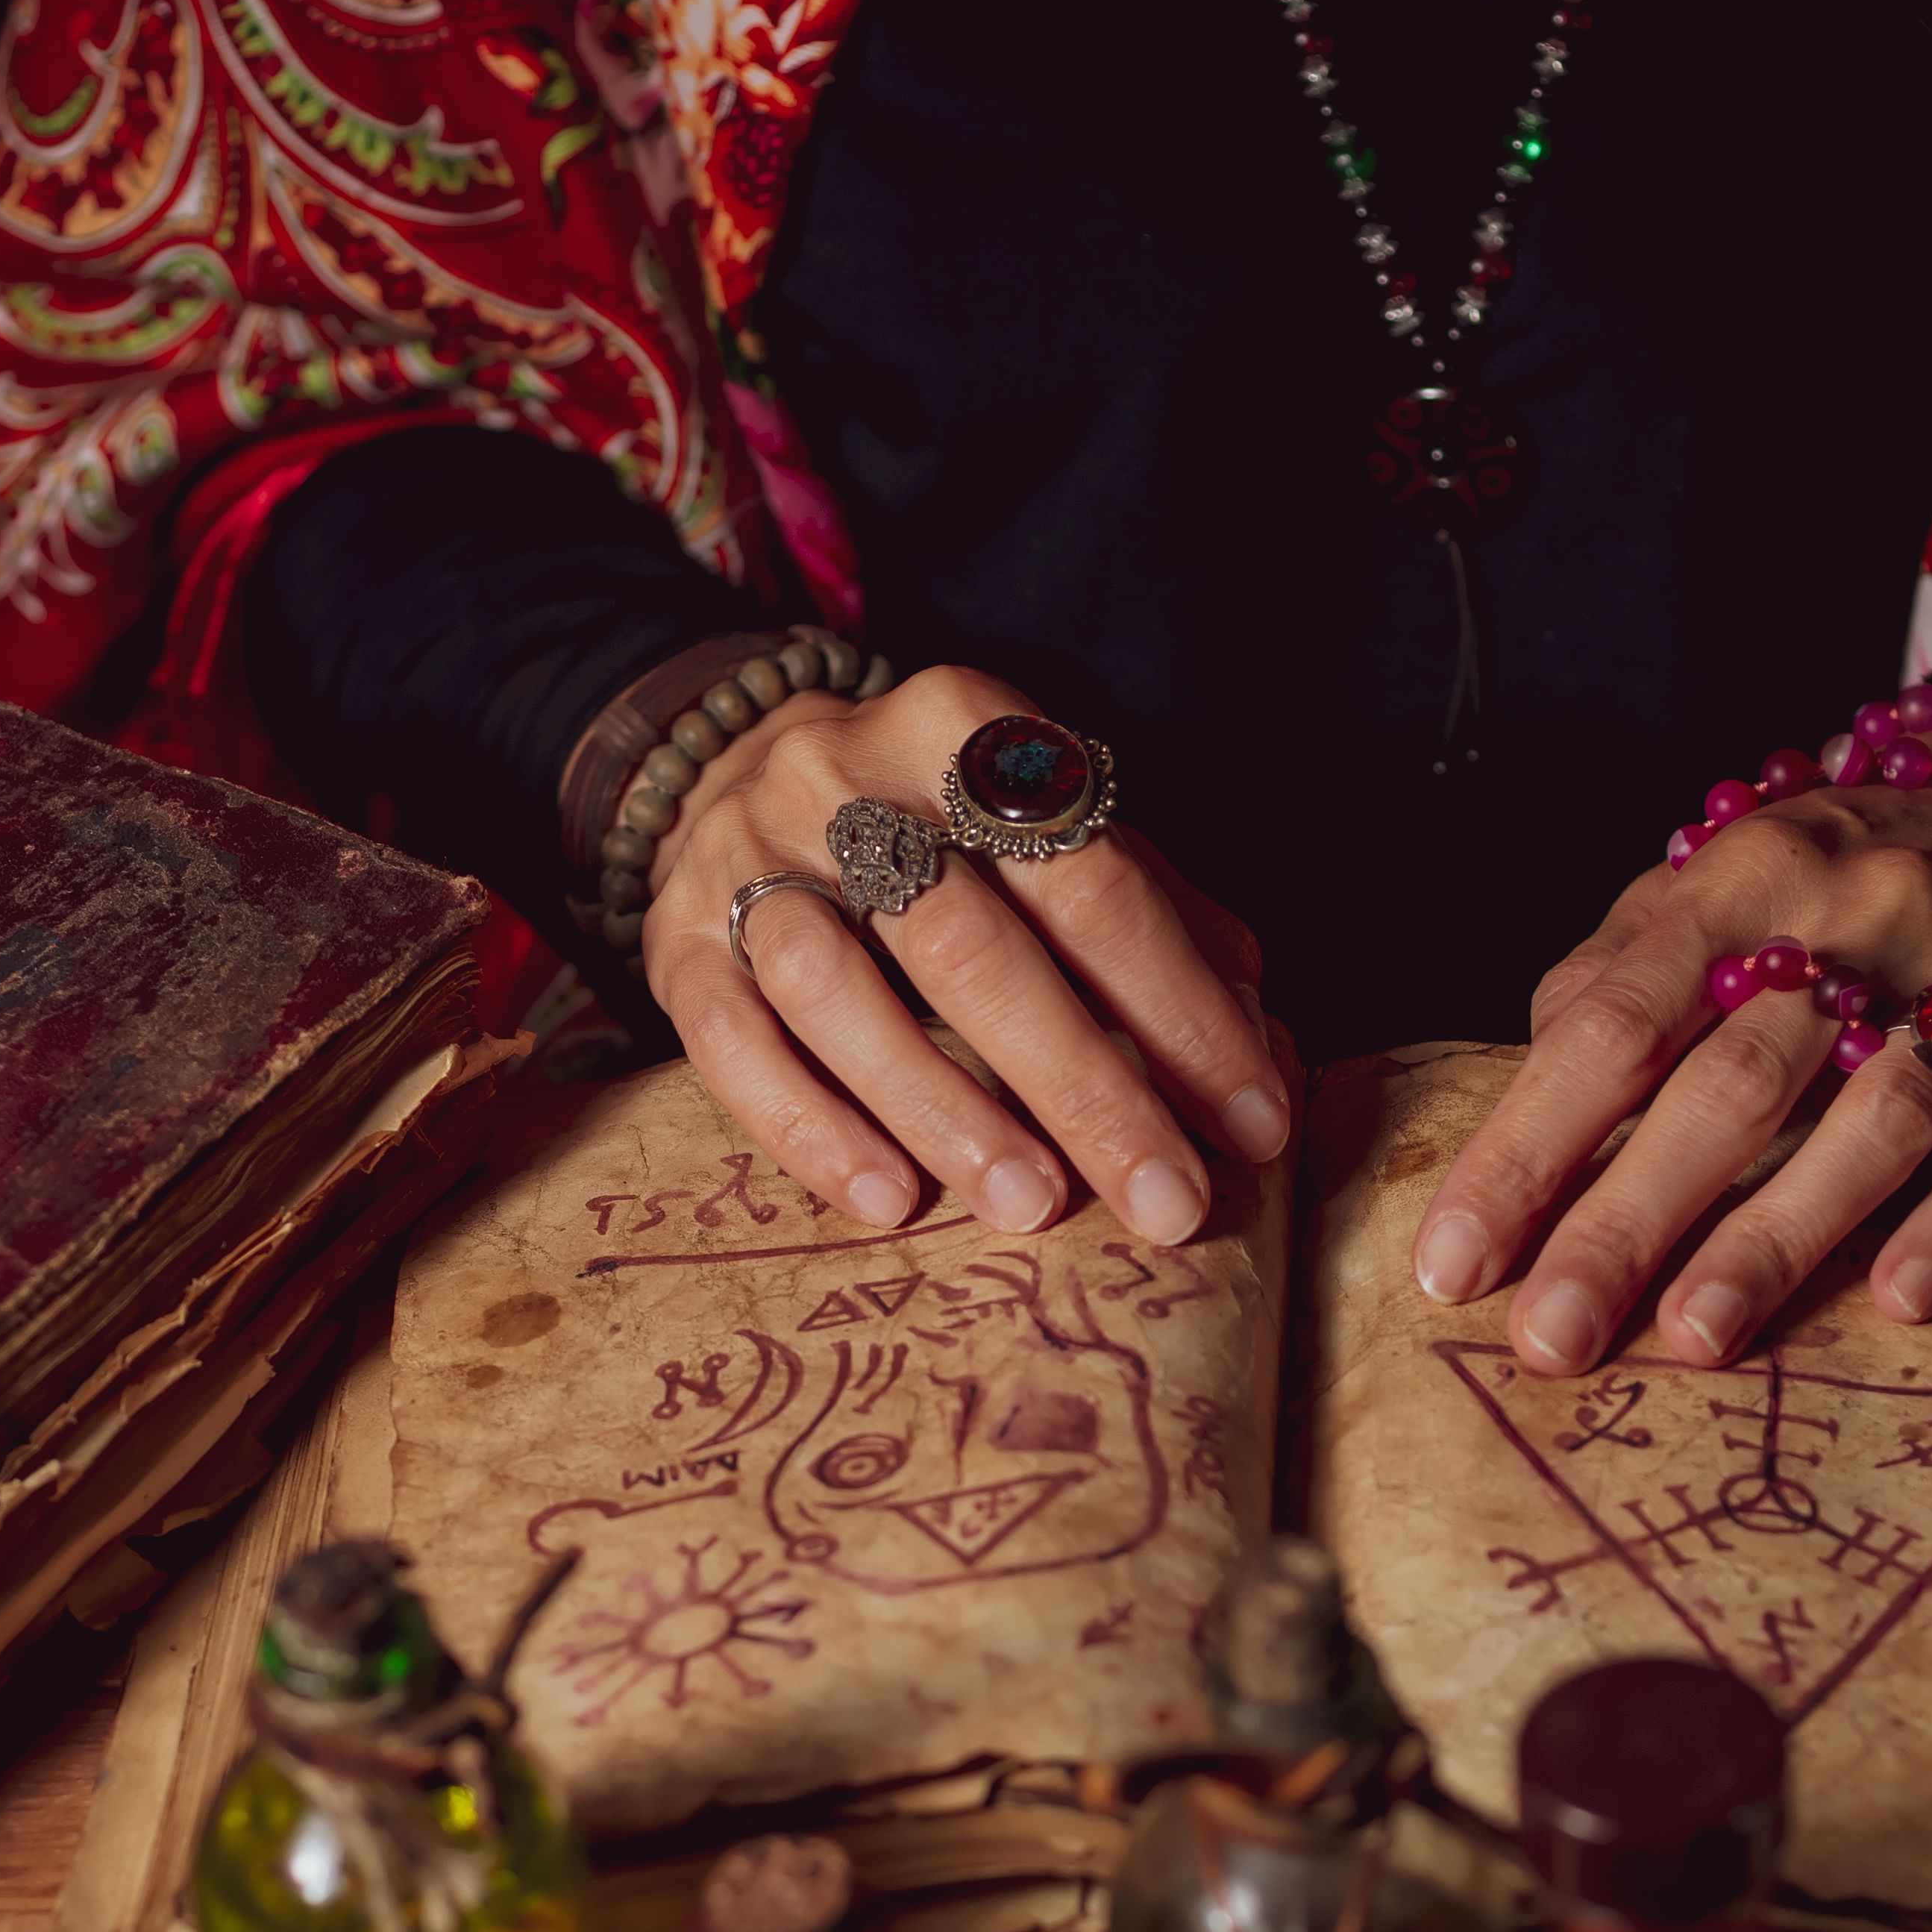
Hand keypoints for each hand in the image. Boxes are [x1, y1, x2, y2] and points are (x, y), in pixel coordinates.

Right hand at [641, 667, 1285, 1244]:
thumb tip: (1256, 1042)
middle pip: (972, 943)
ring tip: (1032, 1204)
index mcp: (963, 727)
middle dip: (1084, 1085)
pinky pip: (733, 1045)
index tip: (1252, 1121)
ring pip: (838, 990)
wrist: (732, 772)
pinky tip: (889, 1200)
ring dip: (944, 1109)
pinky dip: (812, 1129)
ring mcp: (745, 858)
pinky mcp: (675, 942)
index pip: (1092, 877)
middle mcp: (843, 777)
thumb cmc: (937, 829)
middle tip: (1165, 1202)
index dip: (1182, 1009)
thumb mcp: (1046, 834)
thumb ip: (1156, 919)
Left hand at [1412, 777, 1931, 1371]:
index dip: (1530, 1145)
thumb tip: (1531, 1085)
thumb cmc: (1835, 880)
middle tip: (1549, 1335)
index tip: (1456, 1260)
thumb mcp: (1716, 888)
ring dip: (1781, 1234)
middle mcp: (1863, 916)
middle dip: (1628, 1219)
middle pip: (1732, 1083)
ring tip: (1693, 1337)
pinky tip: (1899, 1298)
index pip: (1615, 1024)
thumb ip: (1619, 976)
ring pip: (1876, 1116)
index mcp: (1746, 876)